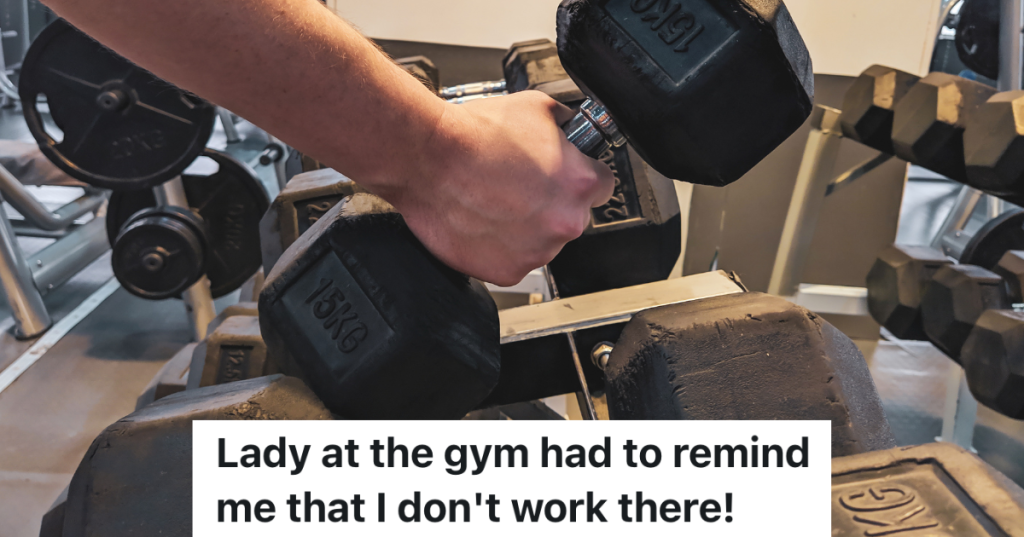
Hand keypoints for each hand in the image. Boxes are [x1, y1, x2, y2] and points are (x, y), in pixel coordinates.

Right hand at [386, 91, 615, 286]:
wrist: (426, 158)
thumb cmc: (472, 135)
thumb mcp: (536, 107)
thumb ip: (566, 125)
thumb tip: (572, 129)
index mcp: (580, 183)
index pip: (601, 186)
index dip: (578, 177)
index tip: (562, 177)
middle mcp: (564, 222)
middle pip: (571, 217)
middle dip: (550, 204)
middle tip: (518, 187)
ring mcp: (536, 251)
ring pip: (542, 242)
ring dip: (526, 227)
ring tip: (495, 202)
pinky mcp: (506, 271)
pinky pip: (513, 261)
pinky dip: (500, 247)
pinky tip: (483, 222)